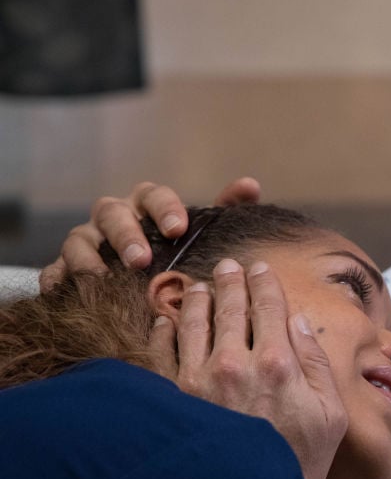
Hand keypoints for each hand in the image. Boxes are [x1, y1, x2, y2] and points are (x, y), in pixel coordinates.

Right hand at [40, 178, 261, 290]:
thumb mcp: (201, 233)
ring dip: (89, 258)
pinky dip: (56, 278)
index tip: (179, 228)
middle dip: (126, 234)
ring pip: (78, 240)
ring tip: (103, 278)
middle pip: (112, 214)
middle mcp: (113, 219)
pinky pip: (53, 271)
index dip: (165, 208)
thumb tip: (250, 186)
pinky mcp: (65, 269)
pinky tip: (62, 291)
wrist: (143, 285)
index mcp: (145, 206)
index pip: (153, 195)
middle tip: (141, 259)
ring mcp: (86, 243)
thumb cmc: (176, 253)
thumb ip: (224, 210)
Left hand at [148, 258, 345, 478]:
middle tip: (229, 265)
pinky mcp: (172, 397)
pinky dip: (165, 329)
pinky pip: (162, 351)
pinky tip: (167, 320)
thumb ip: (317, 364)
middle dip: (232, 280)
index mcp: (279, 363)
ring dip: (200, 298)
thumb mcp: (331, 416)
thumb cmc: (297, 465)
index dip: (266, 283)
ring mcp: (199, 379)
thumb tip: (300, 323)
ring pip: (195, 322)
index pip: (271, 307)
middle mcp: (236, 363)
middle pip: (232, 307)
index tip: (262, 268)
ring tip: (201, 286)